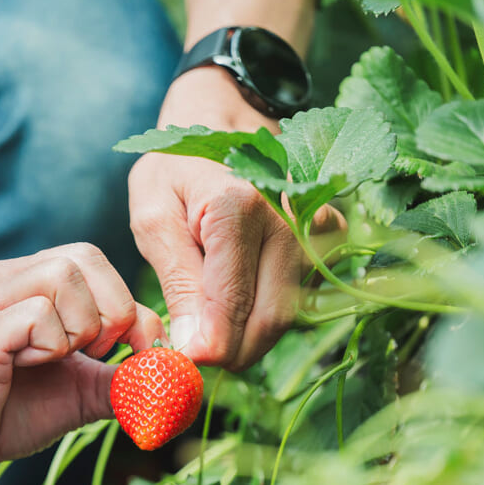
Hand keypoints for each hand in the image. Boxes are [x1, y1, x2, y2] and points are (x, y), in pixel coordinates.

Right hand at [0, 244, 164, 482]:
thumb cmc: (5, 410)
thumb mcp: (78, 392)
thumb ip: (122, 379)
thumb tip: (172, 380)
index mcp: (28, 282)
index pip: (95, 260)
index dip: (129, 304)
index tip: (134, 350)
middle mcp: (5, 278)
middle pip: (84, 256)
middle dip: (111, 311)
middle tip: (94, 354)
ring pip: (63, 277)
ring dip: (79, 328)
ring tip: (52, 361)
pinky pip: (36, 315)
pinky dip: (50, 345)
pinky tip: (26, 368)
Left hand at [129, 69, 344, 370]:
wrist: (225, 122)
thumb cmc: (178, 168)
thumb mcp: (152, 216)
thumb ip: (176, 282)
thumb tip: (196, 348)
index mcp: (238, 207)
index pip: (231, 306)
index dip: (207, 348)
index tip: (182, 362)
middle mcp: (291, 220)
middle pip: (268, 321)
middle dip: (229, 352)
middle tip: (193, 351)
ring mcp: (318, 229)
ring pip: (288, 317)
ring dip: (248, 335)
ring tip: (209, 317)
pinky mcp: (330, 238)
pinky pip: (301, 298)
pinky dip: (267, 311)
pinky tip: (239, 295)